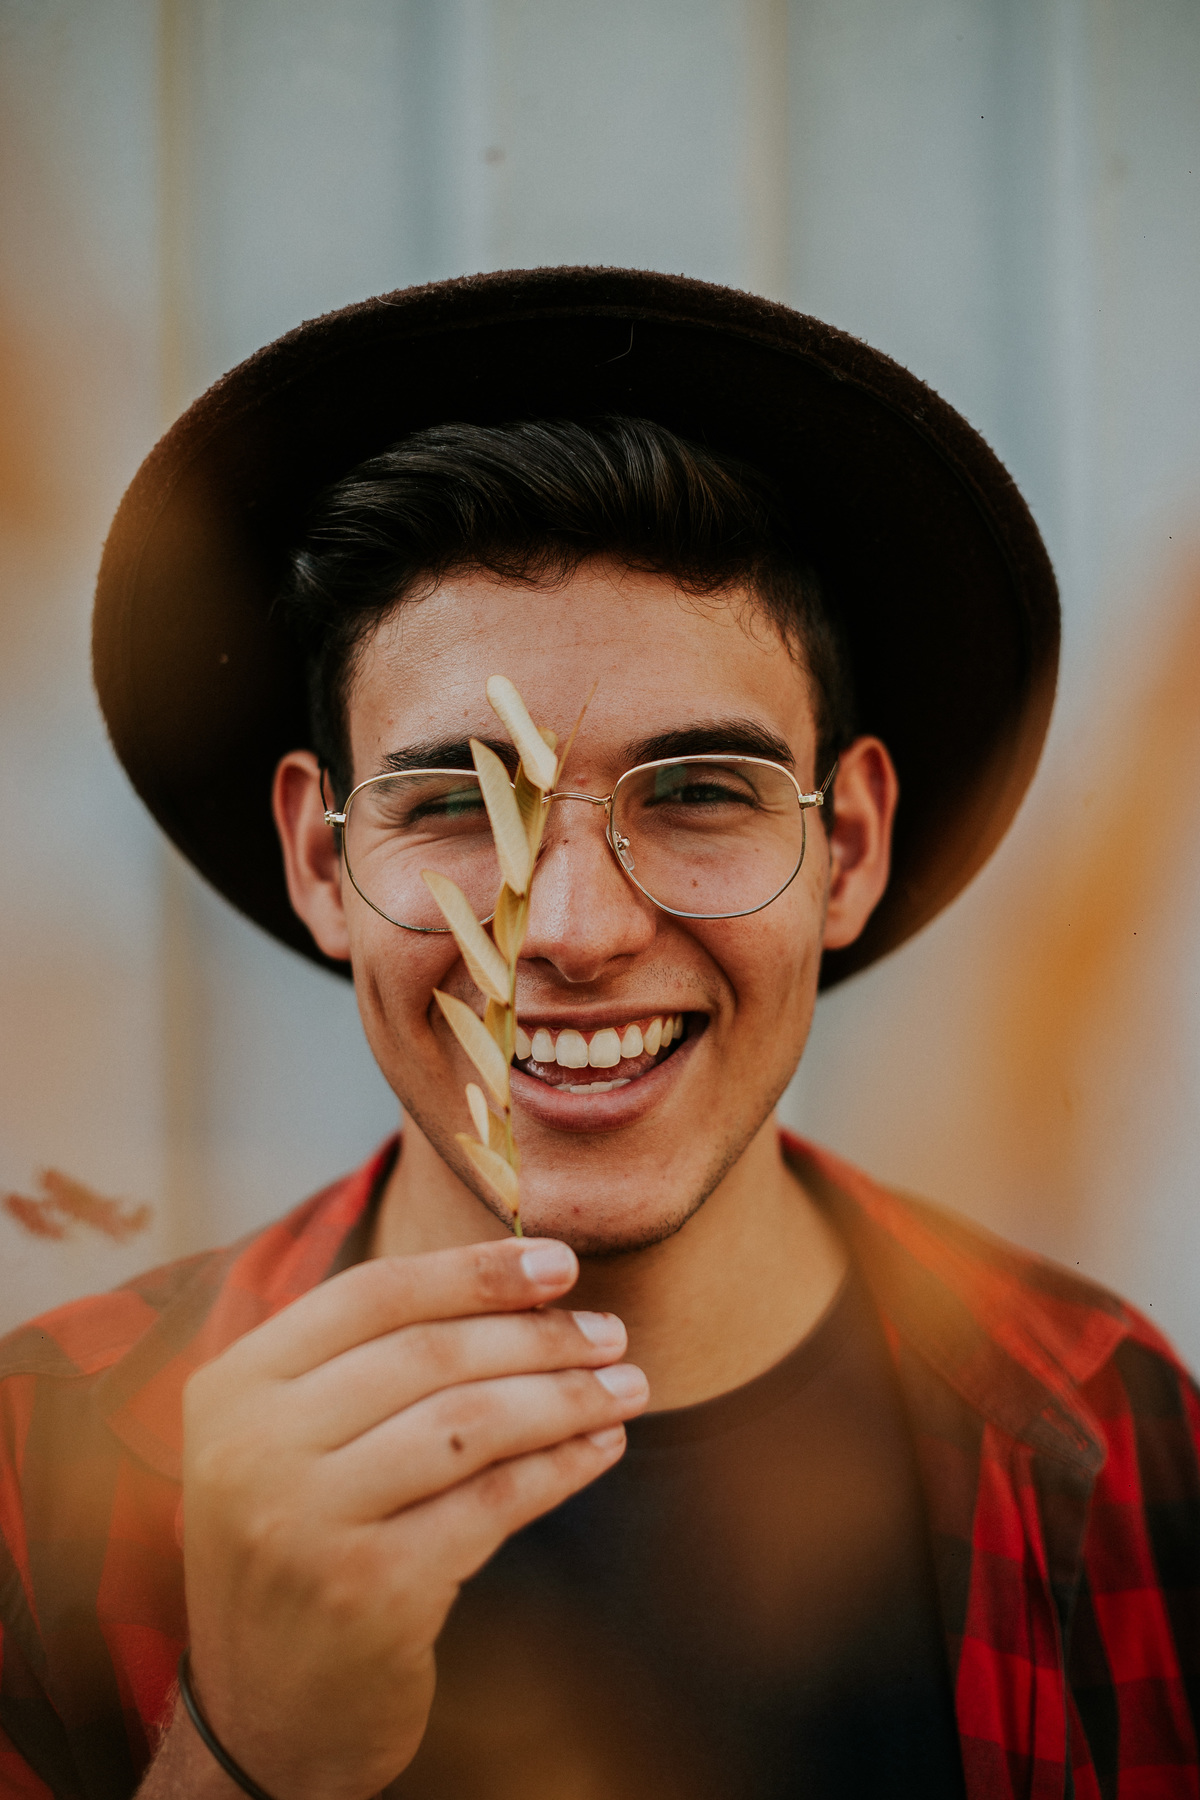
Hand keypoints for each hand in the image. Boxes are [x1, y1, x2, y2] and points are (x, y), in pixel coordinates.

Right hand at [171, 1237, 644, 1799]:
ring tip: (627, 1385)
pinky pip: (493, 1503)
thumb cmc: (302, 1548)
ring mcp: (304, 1521)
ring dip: (566, 1397)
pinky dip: (561, 1466)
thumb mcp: (293, 1444)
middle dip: (539, 1335)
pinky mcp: (368, 1590)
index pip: (372, 1295)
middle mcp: (252, 1448)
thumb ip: (367, 1364)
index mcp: (232, 1387)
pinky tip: (601, 1448)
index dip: (475, 1270)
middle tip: (612, 1333)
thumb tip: (522, 1282)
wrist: (264, 1716)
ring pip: (471, 1422)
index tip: (561, 1262)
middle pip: (431, 1353)